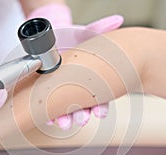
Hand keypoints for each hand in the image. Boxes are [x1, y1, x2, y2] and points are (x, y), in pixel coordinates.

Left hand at [28, 3, 123, 128]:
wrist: (49, 39)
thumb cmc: (70, 37)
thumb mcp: (85, 33)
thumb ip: (101, 28)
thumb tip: (117, 20)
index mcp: (91, 78)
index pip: (99, 96)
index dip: (101, 106)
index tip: (100, 112)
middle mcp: (78, 87)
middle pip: (83, 106)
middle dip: (83, 115)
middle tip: (82, 119)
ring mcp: (64, 91)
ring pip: (67, 110)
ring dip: (67, 118)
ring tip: (64, 122)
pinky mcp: (49, 92)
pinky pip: (50, 108)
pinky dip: (50, 115)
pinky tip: (50, 119)